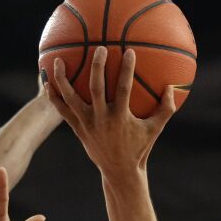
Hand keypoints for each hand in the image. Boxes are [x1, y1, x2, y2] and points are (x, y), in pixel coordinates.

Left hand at [45, 46, 176, 176]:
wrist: (119, 172)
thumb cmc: (139, 148)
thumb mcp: (155, 129)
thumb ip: (166, 108)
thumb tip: (173, 87)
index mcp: (121, 117)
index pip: (124, 89)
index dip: (126, 70)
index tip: (128, 51)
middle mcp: (102, 119)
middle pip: (96, 88)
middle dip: (96, 67)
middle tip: (98, 48)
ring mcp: (87, 124)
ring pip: (71, 99)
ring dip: (62, 80)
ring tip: (56, 62)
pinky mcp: (78, 129)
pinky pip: (62, 111)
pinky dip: (54, 98)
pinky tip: (47, 84)